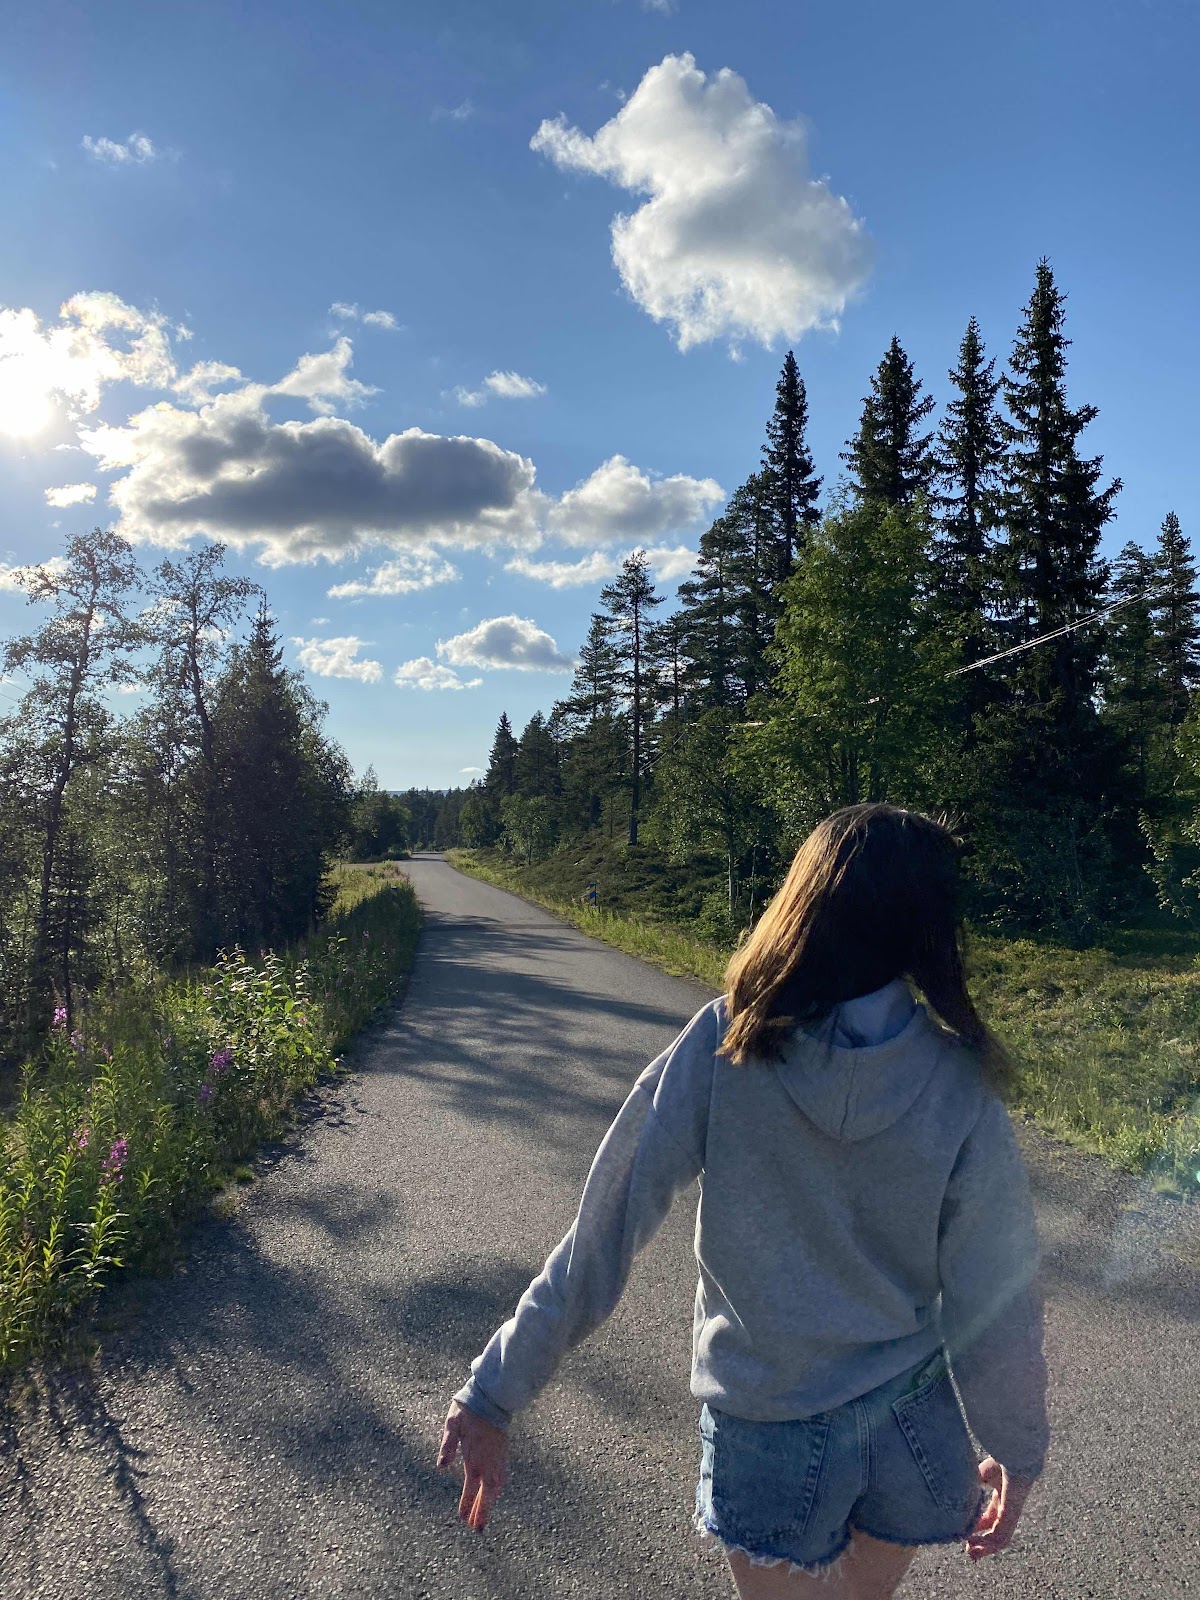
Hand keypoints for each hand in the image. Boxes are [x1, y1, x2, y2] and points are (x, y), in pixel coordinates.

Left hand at [437, 1399, 508, 1531]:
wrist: (492, 1396)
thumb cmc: (468, 1410)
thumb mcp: (453, 1424)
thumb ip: (447, 1445)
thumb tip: (441, 1466)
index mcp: (475, 1459)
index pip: (471, 1489)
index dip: (468, 1506)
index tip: (464, 1521)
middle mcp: (489, 1462)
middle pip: (487, 1494)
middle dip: (483, 1512)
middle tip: (478, 1529)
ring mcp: (498, 1457)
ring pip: (496, 1486)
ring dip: (490, 1502)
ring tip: (484, 1515)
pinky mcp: (503, 1451)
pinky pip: (502, 1476)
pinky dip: (498, 1489)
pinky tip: (495, 1491)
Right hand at [966, 1456, 1033, 1561]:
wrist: (1015, 1457)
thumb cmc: (1000, 1460)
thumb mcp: (980, 1473)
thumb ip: (972, 1485)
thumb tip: (957, 1490)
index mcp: (1001, 1496)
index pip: (990, 1518)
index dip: (977, 1527)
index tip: (964, 1531)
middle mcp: (1007, 1508)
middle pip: (995, 1532)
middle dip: (981, 1542)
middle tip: (967, 1549)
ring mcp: (1010, 1514)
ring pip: (998, 1539)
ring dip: (984, 1548)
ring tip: (970, 1553)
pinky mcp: (1011, 1517)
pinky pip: (1001, 1538)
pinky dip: (987, 1545)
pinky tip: (973, 1543)